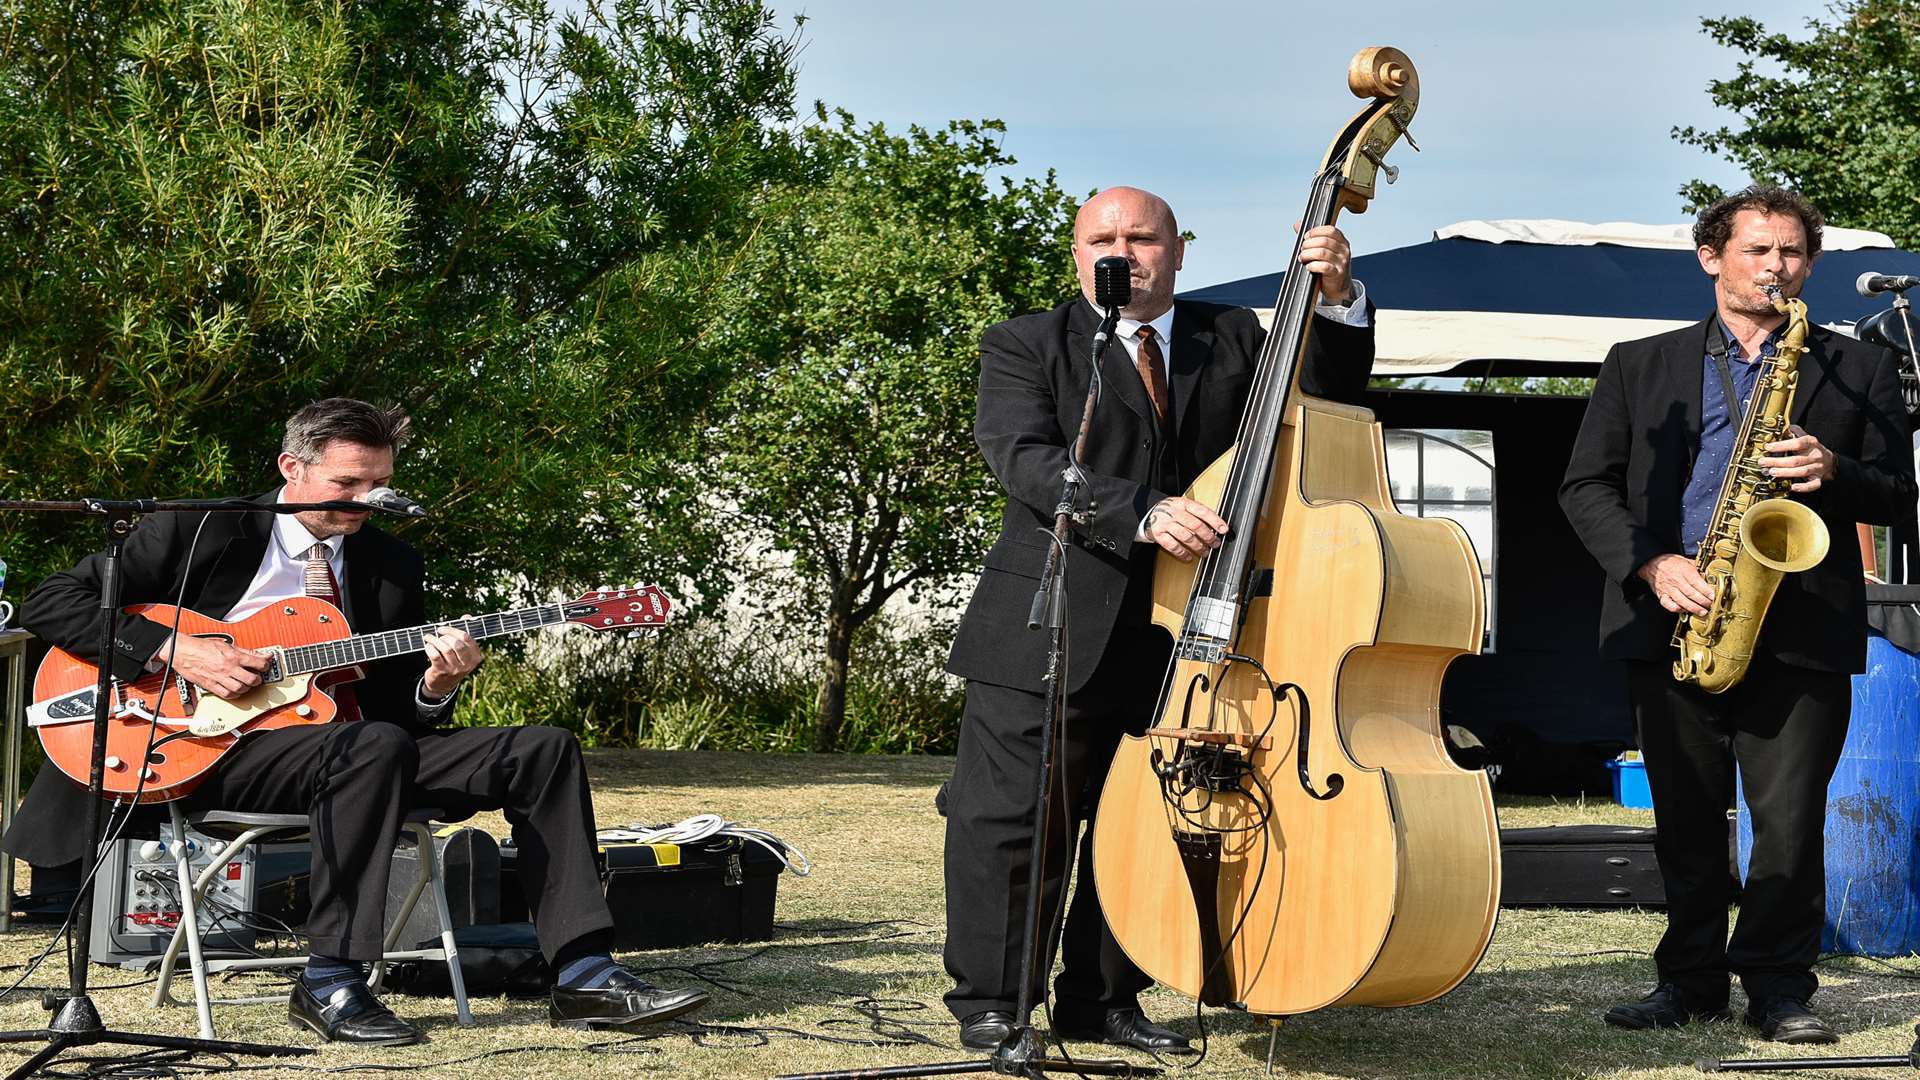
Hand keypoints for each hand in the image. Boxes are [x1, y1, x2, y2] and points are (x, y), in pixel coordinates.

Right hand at [156, 633, 270, 698]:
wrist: (182, 651)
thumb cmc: (202, 647)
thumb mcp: (227, 644)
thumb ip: (246, 651)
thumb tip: (262, 654)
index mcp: (233, 656)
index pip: (257, 663)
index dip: (265, 666)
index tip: (265, 666)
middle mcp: (227, 668)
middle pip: (251, 679)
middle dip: (257, 680)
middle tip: (257, 677)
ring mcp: (219, 678)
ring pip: (240, 689)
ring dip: (246, 688)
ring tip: (246, 684)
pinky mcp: (210, 685)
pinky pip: (226, 694)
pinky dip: (234, 695)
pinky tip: (235, 691)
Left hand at [422, 620, 483, 697]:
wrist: (443, 684)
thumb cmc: (453, 662)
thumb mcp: (462, 651)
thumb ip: (464, 634)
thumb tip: (467, 617)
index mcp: (475, 657)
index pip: (467, 638)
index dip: (453, 630)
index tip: (443, 628)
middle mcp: (467, 664)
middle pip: (457, 643)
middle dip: (445, 636)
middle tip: (437, 634)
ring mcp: (454, 669)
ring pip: (445, 648)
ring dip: (434, 640)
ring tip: (428, 637)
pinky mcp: (441, 671)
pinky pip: (435, 655)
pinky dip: (429, 647)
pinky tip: (427, 646)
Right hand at [1143, 497, 1228, 561]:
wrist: (1149, 511)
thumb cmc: (1171, 510)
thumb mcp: (1184, 505)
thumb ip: (1198, 513)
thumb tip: (1217, 526)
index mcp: (1183, 503)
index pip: (1202, 511)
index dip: (1215, 521)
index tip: (1224, 530)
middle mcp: (1174, 512)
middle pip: (1195, 525)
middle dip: (1208, 537)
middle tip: (1215, 544)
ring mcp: (1165, 523)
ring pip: (1185, 536)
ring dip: (1198, 546)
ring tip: (1204, 552)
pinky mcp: (1158, 534)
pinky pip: (1172, 546)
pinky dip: (1182, 553)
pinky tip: (1188, 557)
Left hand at [1296, 223, 1353, 304]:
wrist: (1339, 287)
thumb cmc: (1330, 266)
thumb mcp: (1324, 249)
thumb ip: (1312, 237)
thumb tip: (1297, 224)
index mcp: (1342, 241)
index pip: (1330, 230)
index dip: (1315, 231)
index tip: (1306, 237)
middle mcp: (1344, 250)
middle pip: (1324, 241)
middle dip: (1308, 244)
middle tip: (1302, 249)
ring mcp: (1342, 262)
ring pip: (1322, 253)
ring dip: (1308, 254)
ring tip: (1303, 258)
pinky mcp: (1337, 274)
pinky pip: (1324, 267)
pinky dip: (1313, 266)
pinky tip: (1308, 267)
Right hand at [1637, 553, 1715, 616]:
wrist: (1653, 563)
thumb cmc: (1671, 563)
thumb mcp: (1686, 561)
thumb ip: (1699, 568)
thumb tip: (1712, 575)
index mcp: (1683, 570)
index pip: (1696, 582)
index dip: (1706, 591)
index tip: (1714, 596)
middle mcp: (1675, 580)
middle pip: (1691, 593)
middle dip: (1703, 601)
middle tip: (1711, 605)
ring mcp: (1668, 589)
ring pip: (1682, 601)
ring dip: (1694, 608)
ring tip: (1702, 612)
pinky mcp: (1662, 595)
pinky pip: (1669, 605)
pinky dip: (1677, 609)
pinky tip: (1685, 610)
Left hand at [1764, 424, 1835, 492]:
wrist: (1831, 461)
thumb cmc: (1814, 449)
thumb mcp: (1806, 437)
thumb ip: (1795, 432)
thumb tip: (1783, 427)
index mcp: (1811, 443)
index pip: (1797, 444)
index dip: (1782, 445)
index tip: (1768, 447)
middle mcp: (1815, 456)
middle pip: (1796, 460)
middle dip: (1777, 462)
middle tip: (1764, 462)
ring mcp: (1817, 468)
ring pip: (1801, 471)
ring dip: (1785, 473)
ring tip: (1772, 472)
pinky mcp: (1818, 479)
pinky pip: (1813, 484)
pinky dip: (1804, 487)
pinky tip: (1793, 487)